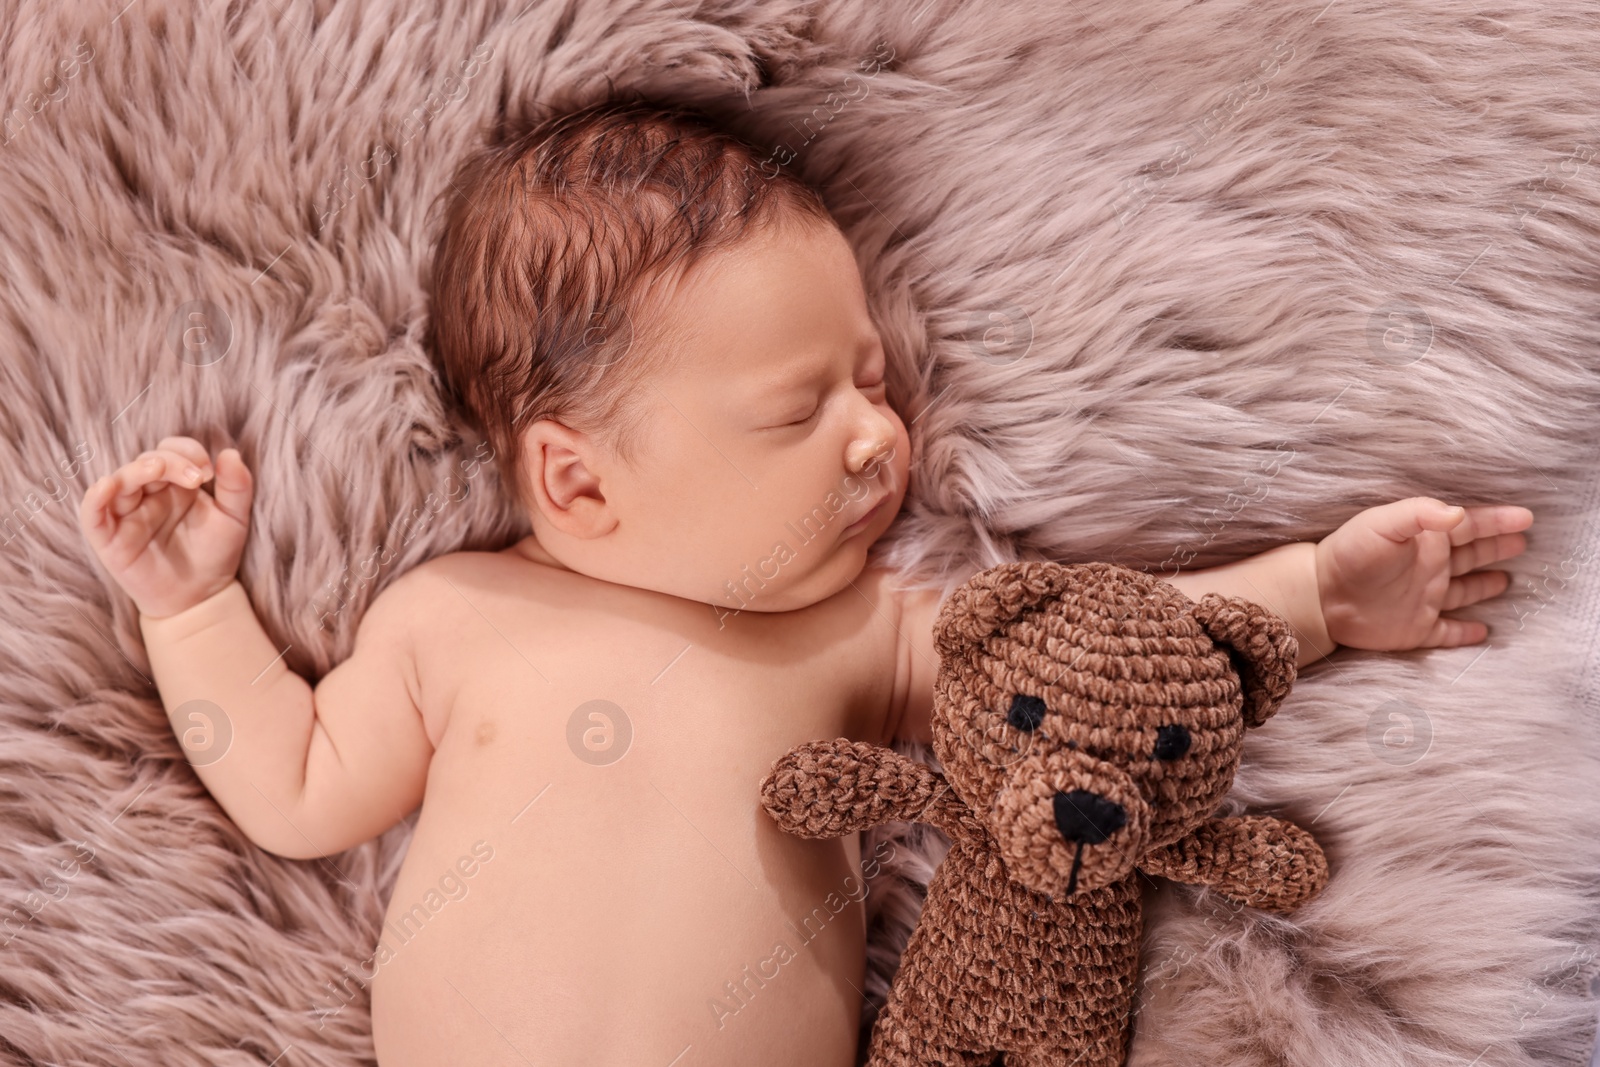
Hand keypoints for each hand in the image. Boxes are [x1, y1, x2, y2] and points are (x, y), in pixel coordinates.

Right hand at [78, 436, 253, 618]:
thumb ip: (237, 486)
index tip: (209, 472)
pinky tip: (107, 486)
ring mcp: (126, 514)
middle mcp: (148, 494)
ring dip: (136, 471)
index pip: (172, 451)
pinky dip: (95, 498)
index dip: (188, 451)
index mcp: (175, 484)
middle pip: (147, 462)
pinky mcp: (109, 539)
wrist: (201, 598)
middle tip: (196, 478)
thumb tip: (231, 453)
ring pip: (120, 481)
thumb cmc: (214, 554)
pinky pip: (92, 513)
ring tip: (157, 470)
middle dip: (171, 462)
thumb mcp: (234, 518)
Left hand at [1314, 496, 1531, 649]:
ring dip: (1485, 585)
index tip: (1526, 517)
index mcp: (1425, 541)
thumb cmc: (1349, 554)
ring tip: (1508, 579)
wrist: (1320, 597)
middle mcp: (1429, 568)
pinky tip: (1483, 633)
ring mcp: (1424, 598)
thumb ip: (1419, 515)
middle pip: (1472, 555)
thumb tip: (1459, 513)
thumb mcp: (1382, 525)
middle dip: (1497, 547)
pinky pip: (1447, 632)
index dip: (1497, 521)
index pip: (1468, 526)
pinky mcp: (1416, 628)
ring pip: (1464, 591)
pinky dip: (1465, 633)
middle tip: (1522, 542)